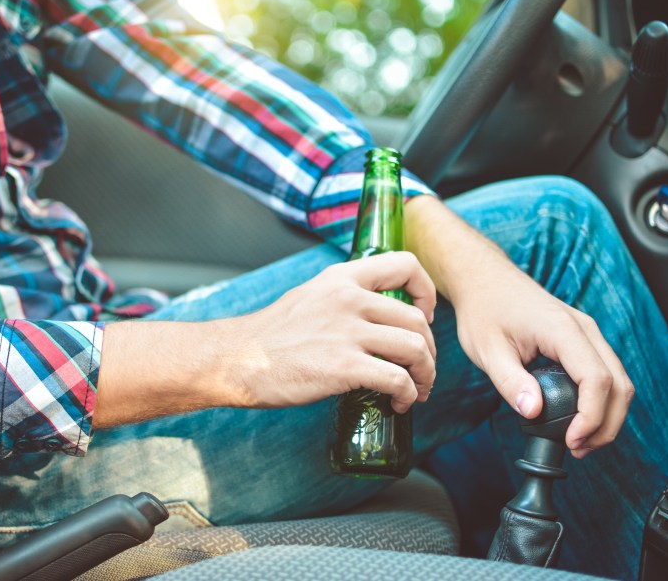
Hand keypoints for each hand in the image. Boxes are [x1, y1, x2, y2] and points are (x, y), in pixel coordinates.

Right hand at [97, 251, 435, 427]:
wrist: (237, 359)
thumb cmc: (270, 336)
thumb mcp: (308, 297)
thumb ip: (342, 298)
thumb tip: (374, 318)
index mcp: (341, 278)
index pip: (405, 264)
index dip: (426, 292)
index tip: (424, 316)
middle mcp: (348, 299)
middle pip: (417, 319)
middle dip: (430, 350)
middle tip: (423, 369)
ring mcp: (347, 332)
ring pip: (416, 349)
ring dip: (426, 374)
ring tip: (417, 389)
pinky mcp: (344, 366)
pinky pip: (398, 379)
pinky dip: (408, 394)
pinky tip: (398, 403)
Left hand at [452, 265, 633, 458]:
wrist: (485, 281)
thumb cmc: (484, 310)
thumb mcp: (486, 349)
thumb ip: (510, 381)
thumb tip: (532, 411)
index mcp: (563, 330)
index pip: (596, 379)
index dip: (591, 417)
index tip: (572, 440)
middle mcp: (584, 329)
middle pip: (619, 384)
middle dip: (606, 424)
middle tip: (579, 449)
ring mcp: (587, 333)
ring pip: (618, 380)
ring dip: (607, 415)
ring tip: (580, 441)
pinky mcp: (582, 339)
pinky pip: (604, 372)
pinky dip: (600, 400)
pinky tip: (578, 419)